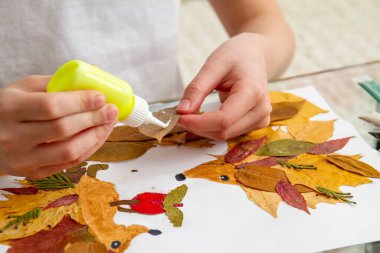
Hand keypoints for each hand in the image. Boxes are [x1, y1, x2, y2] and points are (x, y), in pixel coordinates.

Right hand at [0, 76, 117, 177]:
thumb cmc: (10, 108)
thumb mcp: (25, 88)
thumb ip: (59, 80)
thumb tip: (96, 71)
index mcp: (10, 108)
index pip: (51, 106)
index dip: (80, 102)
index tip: (101, 97)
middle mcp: (13, 136)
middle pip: (63, 129)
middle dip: (93, 118)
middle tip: (112, 110)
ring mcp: (23, 158)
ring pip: (69, 151)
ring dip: (96, 136)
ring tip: (109, 123)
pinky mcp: (34, 172)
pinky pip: (69, 163)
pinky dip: (89, 148)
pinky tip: (99, 135)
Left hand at [176, 33, 271, 139]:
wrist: (254, 56)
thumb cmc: (236, 56)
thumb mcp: (213, 65)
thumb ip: (197, 89)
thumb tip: (182, 112)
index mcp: (253, 93)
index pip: (223, 120)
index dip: (198, 123)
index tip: (178, 118)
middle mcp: (260, 110)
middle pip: (223, 131)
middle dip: (198, 127)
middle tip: (179, 115)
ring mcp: (260, 120)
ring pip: (225, 136)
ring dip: (204, 130)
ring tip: (191, 114)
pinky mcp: (256, 124)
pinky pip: (229, 134)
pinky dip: (212, 129)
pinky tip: (203, 118)